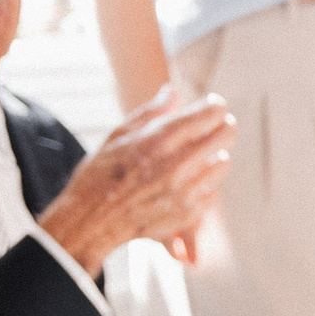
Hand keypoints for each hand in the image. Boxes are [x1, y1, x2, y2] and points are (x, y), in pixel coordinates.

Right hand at [36, 86, 236, 273]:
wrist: (89, 223)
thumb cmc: (99, 176)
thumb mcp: (117, 137)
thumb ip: (149, 113)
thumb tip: (173, 92)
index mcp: (156, 141)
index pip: (207, 114)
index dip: (216, 106)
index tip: (216, 106)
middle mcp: (174, 165)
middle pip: (225, 135)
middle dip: (225, 126)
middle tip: (222, 126)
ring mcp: (183, 191)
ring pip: (223, 164)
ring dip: (216, 157)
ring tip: (202, 157)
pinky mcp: (187, 214)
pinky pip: (213, 193)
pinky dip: (205, 187)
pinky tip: (190, 184)